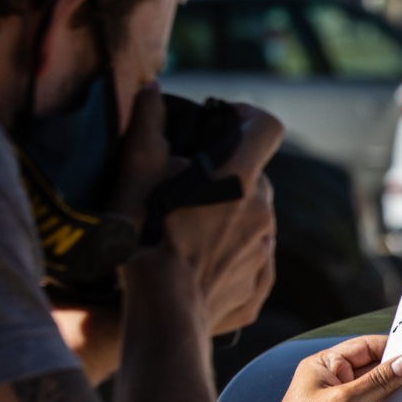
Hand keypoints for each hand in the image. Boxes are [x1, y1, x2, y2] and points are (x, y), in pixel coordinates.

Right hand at [120, 89, 280, 340]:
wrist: (160, 313)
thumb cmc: (142, 237)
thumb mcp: (134, 174)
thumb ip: (146, 126)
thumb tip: (151, 89)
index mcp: (239, 179)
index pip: (267, 128)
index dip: (248, 118)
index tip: (225, 123)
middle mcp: (263, 213)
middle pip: (255, 178)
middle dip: (227, 177)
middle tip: (187, 189)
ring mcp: (265, 252)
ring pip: (255, 221)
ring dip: (230, 218)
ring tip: (187, 231)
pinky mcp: (260, 288)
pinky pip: (252, 262)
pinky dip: (231, 256)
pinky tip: (197, 264)